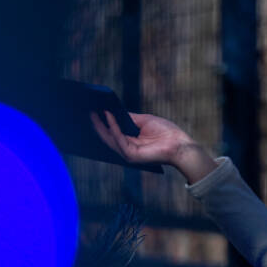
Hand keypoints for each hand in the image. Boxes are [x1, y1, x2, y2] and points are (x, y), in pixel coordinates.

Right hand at [89, 111, 217, 182]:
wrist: (180, 144)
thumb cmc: (166, 132)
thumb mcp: (144, 120)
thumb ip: (128, 118)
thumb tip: (113, 111)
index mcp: (130, 141)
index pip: (112, 132)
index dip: (102, 123)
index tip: (92, 110)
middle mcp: (127, 149)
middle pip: (107, 136)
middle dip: (97, 124)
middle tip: (87, 110)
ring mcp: (128, 154)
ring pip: (109, 139)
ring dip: (101, 125)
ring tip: (93, 111)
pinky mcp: (132, 156)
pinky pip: (119, 139)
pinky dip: (113, 127)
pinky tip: (108, 115)